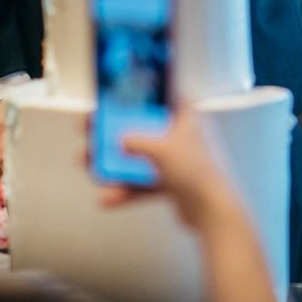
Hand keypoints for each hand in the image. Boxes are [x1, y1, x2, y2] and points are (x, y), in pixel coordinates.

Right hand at [101, 105, 235, 229]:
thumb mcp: (162, 149)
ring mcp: (177, 159)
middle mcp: (181, 133)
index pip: (161, 94)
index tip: (115, 93)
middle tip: (91, 131)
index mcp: (185, 115)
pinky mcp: (172, 182)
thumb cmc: (196, 170)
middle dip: (115, 133)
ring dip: (115, 164)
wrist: (212, 210)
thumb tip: (121, 139)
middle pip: (143, 128)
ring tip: (90, 167)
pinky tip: (107, 198)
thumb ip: (137, 141)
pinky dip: (127, 189)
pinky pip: (144, 182)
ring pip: (139, 157)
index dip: (139, 92)